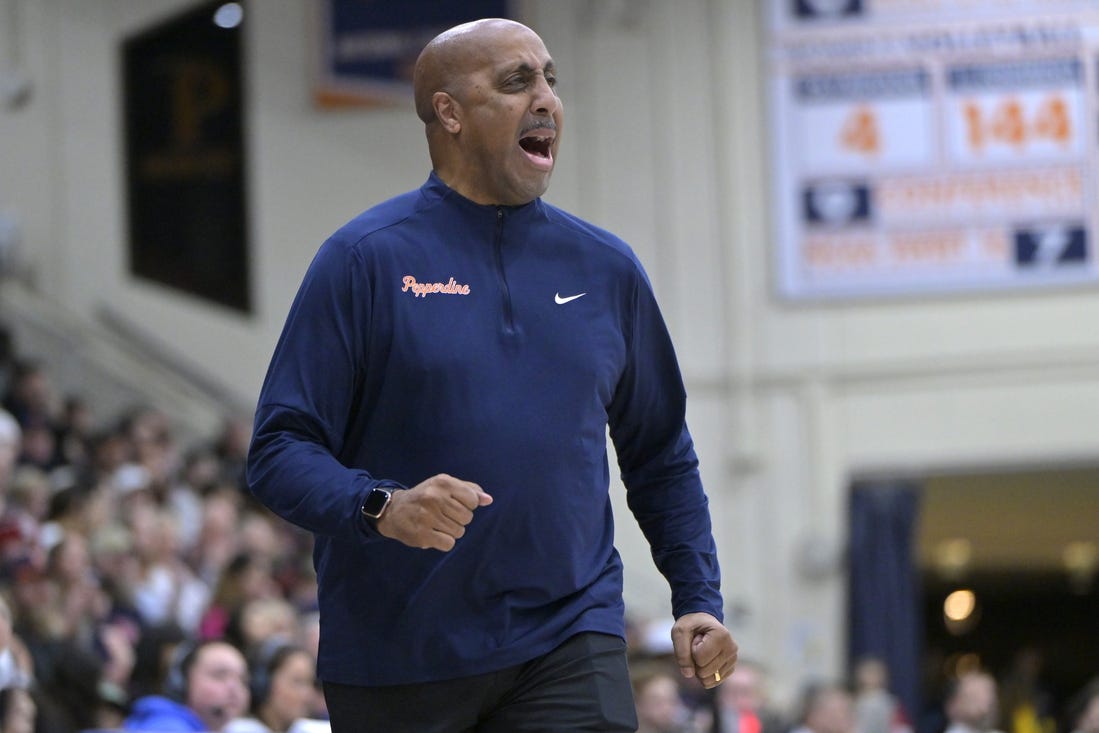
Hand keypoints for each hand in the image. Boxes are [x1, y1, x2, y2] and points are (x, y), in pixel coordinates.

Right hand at [377, 473, 491, 550]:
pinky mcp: (422, 535)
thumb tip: (489, 500)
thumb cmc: (425, 497)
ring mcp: (428, 517)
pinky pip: (449, 544)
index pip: (473, 500)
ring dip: (451, 531)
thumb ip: (469, 490)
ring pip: (459, 532)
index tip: (453, 504)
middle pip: (467, 518)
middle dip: (458, 519)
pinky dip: (444, 542)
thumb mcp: (444, 486)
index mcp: (443, 482)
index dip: (467, 505)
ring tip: (436, 523)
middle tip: (442, 515)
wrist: (393, 510)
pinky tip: (433, 534)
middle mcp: (435, 497)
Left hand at [671, 612, 737, 688]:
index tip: (696, 638)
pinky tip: (707, 659)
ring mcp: (733, 659)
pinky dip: (705, 674)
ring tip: (703, 651)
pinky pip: (713, 682)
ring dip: (699, 668)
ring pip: (708, 679)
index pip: (699, 658)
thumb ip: (681, 653)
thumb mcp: (679, 632)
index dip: (691, 651)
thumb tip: (688, 674)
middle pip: (704, 671)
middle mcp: (731, 648)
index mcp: (721, 635)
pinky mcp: (731, 668)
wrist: (702, 623)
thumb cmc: (691, 626)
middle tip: (698, 645)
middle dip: (694, 661)